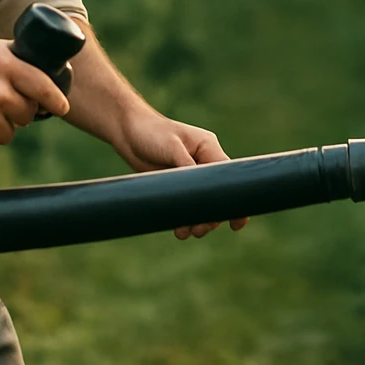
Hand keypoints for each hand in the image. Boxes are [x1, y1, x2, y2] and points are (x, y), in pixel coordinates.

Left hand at [113, 111, 248, 238]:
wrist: (127, 132)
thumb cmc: (150, 132)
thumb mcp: (171, 146)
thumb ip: (186, 165)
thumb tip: (200, 189)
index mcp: (208, 147)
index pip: (226, 175)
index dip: (233, 198)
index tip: (237, 221)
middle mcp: (202, 161)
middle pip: (216, 194)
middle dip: (211, 215)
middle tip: (199, 230)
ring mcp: (189, 174)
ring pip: (201, 202)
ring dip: (196, 220)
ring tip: (185, 233)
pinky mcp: (175, 183)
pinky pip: (185, 204)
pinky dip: (183, 217)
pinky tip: (178, 229)